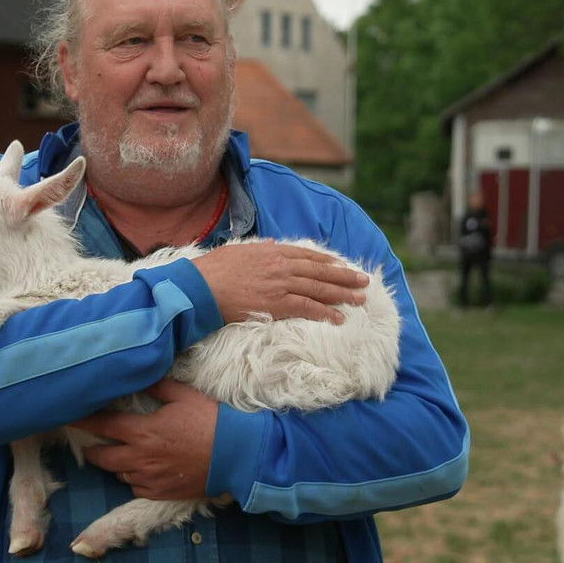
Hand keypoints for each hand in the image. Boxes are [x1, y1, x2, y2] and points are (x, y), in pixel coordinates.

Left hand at [68, 379, 216, 499]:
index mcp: (143, 432)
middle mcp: (140, 458)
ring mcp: (149, 478)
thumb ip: (157, 386)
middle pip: (102, 457)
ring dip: (114, 463)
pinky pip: (135, 487)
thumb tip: (141, 374)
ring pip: (118, 473)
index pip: (102, 426)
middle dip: (92, 449)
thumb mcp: (184, 395)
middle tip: (90, 442)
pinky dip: (133, 477)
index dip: (83, 422)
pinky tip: (140, 469)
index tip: (68, 417)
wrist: (235, 455)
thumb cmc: (210, 421)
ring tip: (118, 453)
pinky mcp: (160, 493)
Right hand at [191, 240, 368, 324]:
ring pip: (319, 289)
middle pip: (320, 271)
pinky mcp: (276, 304)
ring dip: (342, 294)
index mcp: (272, 252)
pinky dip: (325, 312)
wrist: (200, 286)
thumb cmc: (213, 270)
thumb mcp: (237, 250)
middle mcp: (281, 266)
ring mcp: (281, 285)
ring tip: (360, 299)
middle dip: (344, 276)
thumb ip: (258, 249)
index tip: (342, 264)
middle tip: (363, 281)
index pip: (307, 255)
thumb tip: (271, 245)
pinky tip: (339, 318)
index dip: (327, 261)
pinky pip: (307, 308)